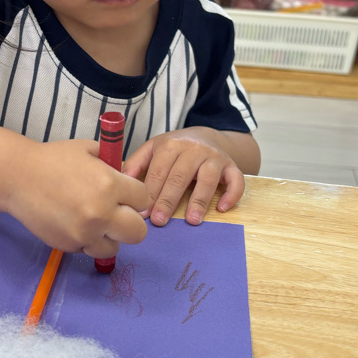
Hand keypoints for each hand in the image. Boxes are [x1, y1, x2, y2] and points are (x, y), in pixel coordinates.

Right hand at [7, 138, 149, 257]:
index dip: (136, 196)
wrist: (18, 177)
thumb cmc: (53, 159)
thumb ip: (113, 165)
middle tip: (119, 215)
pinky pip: (90, 249)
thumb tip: (129, 178)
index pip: (144, 200)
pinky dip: (87, 240)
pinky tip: (76, 224)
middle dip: (131, 223)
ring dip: (109, 236)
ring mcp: (85, 232)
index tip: (127, 195)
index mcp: (110, 184)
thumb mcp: (89, 150)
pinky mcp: (69, 245)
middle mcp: (101, 212)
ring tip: (96, 223)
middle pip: (138, 232)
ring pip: (115, 247)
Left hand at [122, 127, 244, 225]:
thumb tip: (121, 181)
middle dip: (168, 200)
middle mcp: (193, 149)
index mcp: (170, 145)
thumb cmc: (175, 148)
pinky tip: (222, 208)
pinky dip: (232, 194)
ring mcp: (214, 157)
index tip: (142, 213)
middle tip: (160, 221)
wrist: (207, 136)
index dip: (150, 193)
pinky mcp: (232, 165)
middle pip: (179, 177)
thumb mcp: (153, 149)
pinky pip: (236, 180)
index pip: (158, 171)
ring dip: (200, 200)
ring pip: (207, 178)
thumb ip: (136, 163)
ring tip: (192, 220)